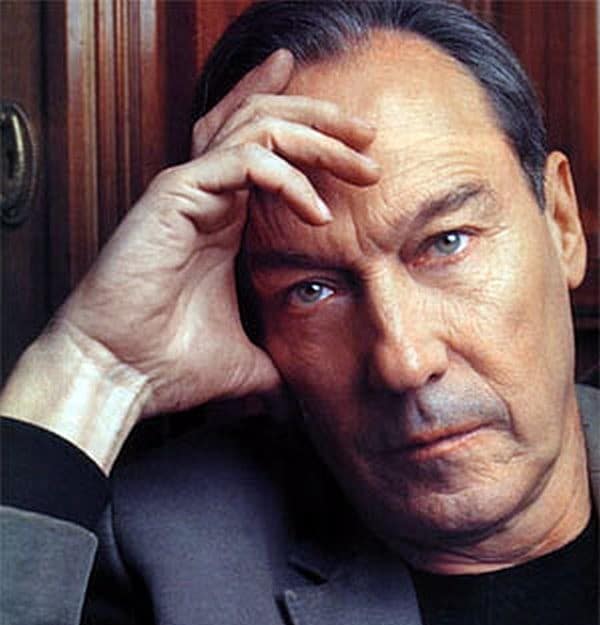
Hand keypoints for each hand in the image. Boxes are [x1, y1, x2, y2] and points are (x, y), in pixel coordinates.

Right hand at [57, 49, 378, 416]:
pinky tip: (317, 214)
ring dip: (316, 134)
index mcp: (223, 222)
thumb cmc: (167, 365)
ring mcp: (189, 191)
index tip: (362, 153)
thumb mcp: (246, 363)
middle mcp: (207, 197)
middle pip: (267, 124)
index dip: (312, 139)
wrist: (119, 375)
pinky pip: (243, 162)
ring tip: (362, 155)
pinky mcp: (175, 196)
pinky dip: (286, 178)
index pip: (267, 153)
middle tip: (370, 135)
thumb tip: (302, 405)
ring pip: (258, 127)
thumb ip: (277, 367)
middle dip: (324, 122)